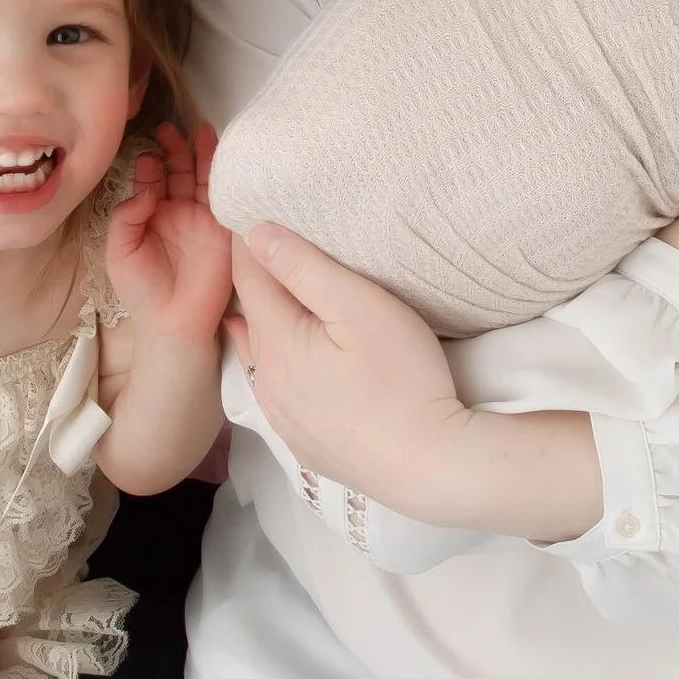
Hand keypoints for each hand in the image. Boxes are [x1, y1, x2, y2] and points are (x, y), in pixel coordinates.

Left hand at [106, 123, 232, 350]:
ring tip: (199, 130)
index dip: (150, 163)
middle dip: (175, 149)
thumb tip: (146, 188)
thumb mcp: (119, 250)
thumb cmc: (140, 291)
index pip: (152, 178)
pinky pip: (225, 197)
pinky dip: (225, 176)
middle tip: (170, 130)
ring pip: (203, 177)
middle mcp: (177, 211)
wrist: (171, 323)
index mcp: (151, 213)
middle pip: (179, 170)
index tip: (147, 155)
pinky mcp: (223, 229)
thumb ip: (126, 215)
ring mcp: (202, 218)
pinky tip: (223, 156)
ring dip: (201, 154)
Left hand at [224, 222, 465, 512]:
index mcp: (276, 341)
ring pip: (263, 355)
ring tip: (280, 295)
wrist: (430, 467)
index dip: (248, 240)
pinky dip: (282, 364)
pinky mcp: (303, 443)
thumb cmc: (403, 379)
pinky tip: (297, 359)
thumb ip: (305, 267)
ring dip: (268, 324)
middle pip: (252, 315)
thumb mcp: (360, 306)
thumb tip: (256, 233)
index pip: (248, 275)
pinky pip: (279, 391)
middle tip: (269, 245)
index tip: (250, 210)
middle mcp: (266, 381)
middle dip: (258, 280)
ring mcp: (283, 418)